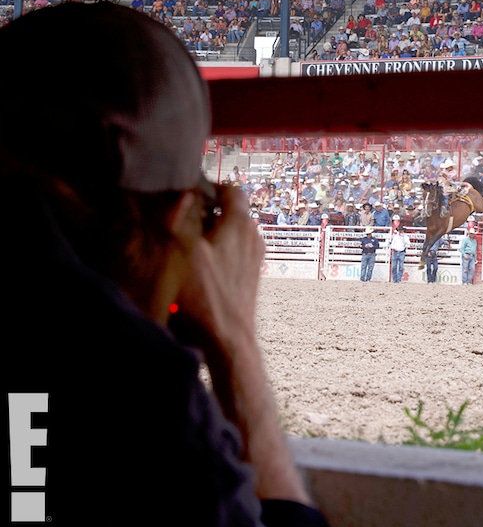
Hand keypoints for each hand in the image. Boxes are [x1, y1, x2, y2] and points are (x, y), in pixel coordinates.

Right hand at [176, 185, 263, 354]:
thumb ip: (183, 216)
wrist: (228, 340)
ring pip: (233, 232)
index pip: (231, 188)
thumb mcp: (181, 250)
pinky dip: (219, 252)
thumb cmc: (203, 297)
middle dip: (208, 212)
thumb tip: (185, 194)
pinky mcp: (252, 275)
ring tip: (188, 248)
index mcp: (240, 224)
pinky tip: (200, 270)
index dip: (210, 187)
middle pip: (231, 211)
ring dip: (212, 234)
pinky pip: (235, 251)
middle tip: (183, 223)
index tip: (190, 195)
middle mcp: (254, 237)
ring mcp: (256, 257)